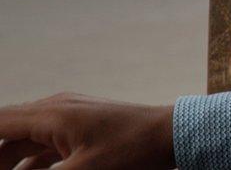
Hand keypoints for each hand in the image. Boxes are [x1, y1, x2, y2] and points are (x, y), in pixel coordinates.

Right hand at [0, 93, 175, 169]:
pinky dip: (34, 163)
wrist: (172, 135)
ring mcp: (70, 116)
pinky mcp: (82, 126)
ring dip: (13, 162)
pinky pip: (46, 144)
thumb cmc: (132, 153)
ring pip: (25, 140)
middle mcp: (55, 109)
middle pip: (7, 132)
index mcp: (50, 114)